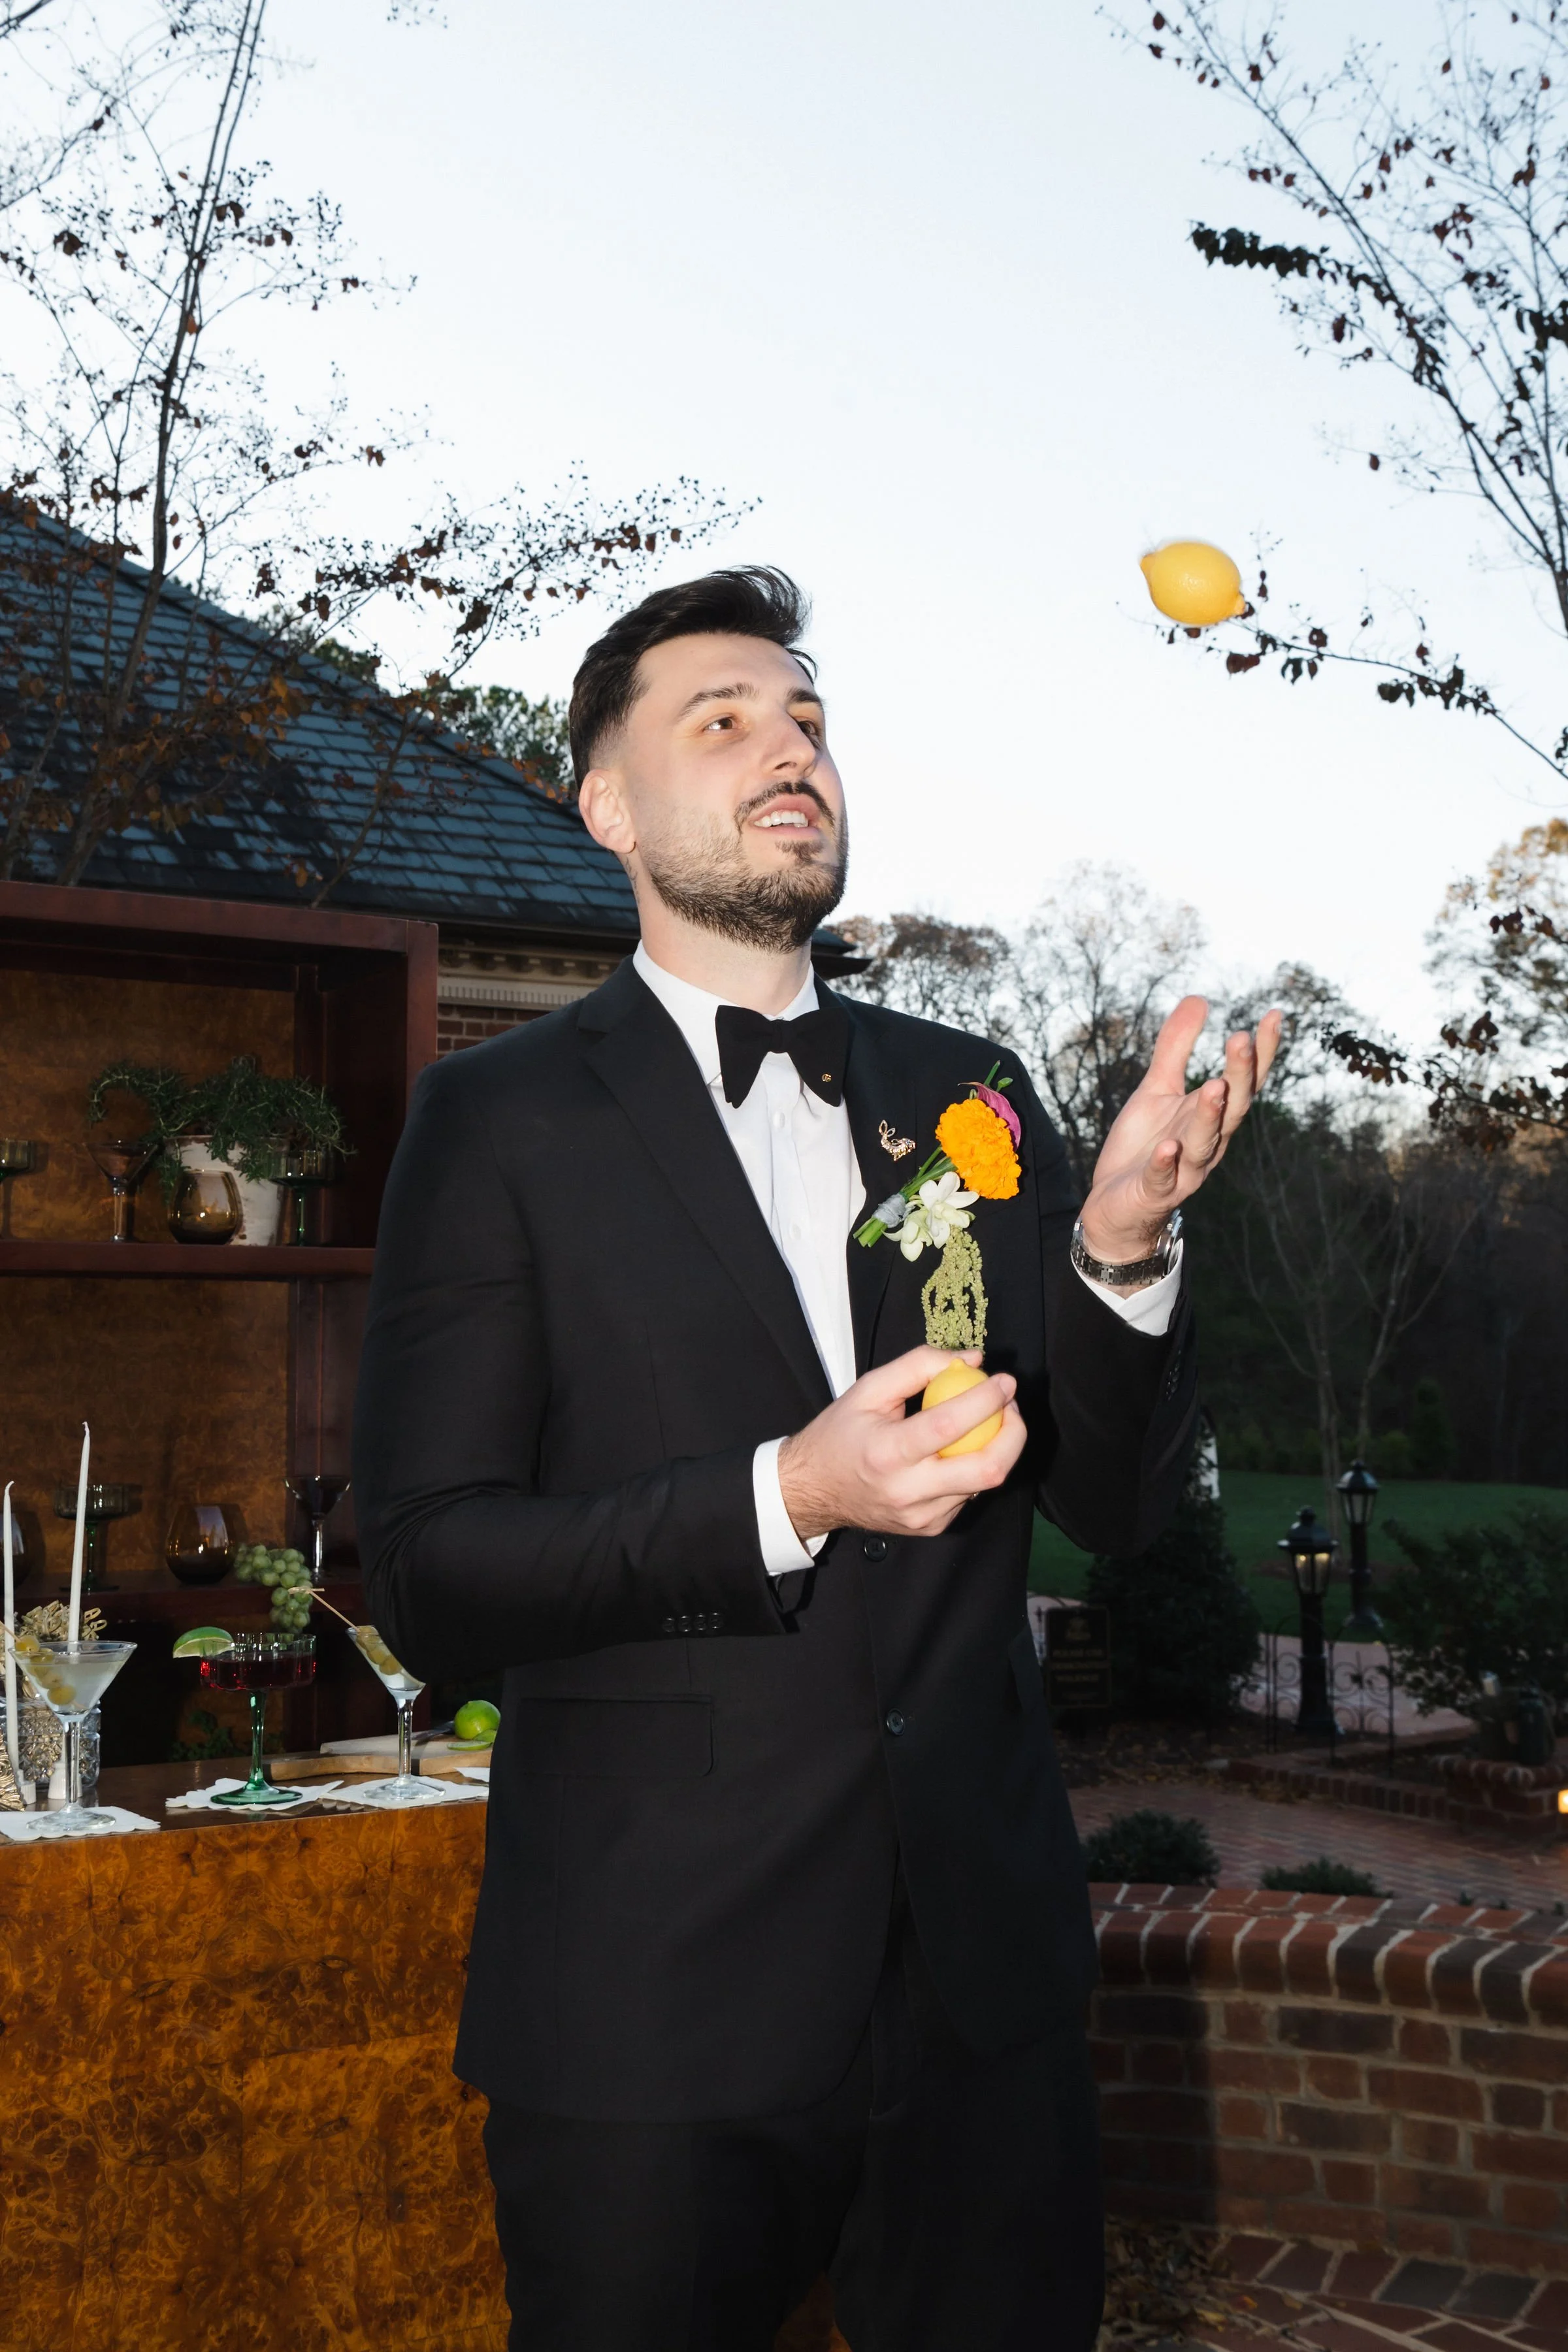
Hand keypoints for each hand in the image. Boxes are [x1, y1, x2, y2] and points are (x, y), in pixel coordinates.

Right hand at [778, 1346, 1025, 1541]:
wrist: (813, 1491)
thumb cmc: (840, 1433)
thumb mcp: (868, 1389)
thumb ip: (918, 1366)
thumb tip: (973, 1359)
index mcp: (887, 1453)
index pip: (948, 1426)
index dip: (985, 1401)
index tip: (1005, 1381)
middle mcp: (908, 1491)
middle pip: (987, 1469)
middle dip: (1014, 1434)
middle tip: (1011, 1406)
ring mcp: (924, 1516)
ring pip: (984, 1483)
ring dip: (998, 1448)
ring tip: (989, 1421)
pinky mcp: (932, 1528)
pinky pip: (970, 1494)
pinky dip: (975, 1467)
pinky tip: (960, 1451)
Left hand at [1079, 996, 1281, 1265]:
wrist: (1117, 1204)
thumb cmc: (1144, 1144)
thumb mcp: (1157, 1089)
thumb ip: (1176, 1047)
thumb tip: (1200, 998)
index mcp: (1212, 1115)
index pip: (1244, 1081)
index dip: (1261, 1052)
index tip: (1274, 1015)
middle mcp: (1208, 1142)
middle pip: (1232, 1108)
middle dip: (1239, 1075)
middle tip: (1242, 1038)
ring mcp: (1184, 1170)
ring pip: (1204, 1143)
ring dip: (1210, 1116)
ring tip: (1215, 1085)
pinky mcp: (1155, 1191)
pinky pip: (1163, 1178)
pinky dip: (1167, 1164)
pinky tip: (1168, 1146)